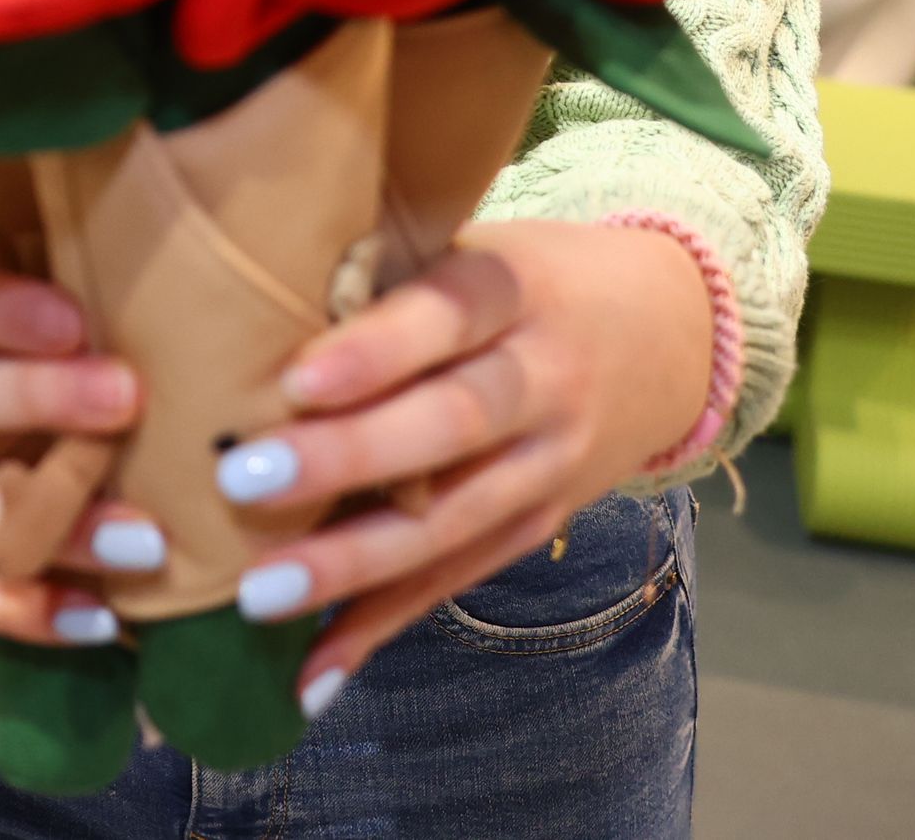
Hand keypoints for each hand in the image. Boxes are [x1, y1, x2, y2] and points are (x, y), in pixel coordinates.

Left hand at [211, 220, 710, 708]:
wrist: (670, 333)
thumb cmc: (529, 277)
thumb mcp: (479, 246)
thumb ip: (388, 274)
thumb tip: (244, 303)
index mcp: (514, 288)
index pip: (446, 315)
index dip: (376, 349)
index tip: (296, 378)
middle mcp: (542, 378)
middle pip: (450, 422)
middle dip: (348, 457)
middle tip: (244, 479)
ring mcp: (548, 462)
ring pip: (452, 519)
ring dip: (353, 564)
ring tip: (258, 594)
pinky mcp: (540, 525)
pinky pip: (458, 577)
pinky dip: (383, 624)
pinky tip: (314, 668)